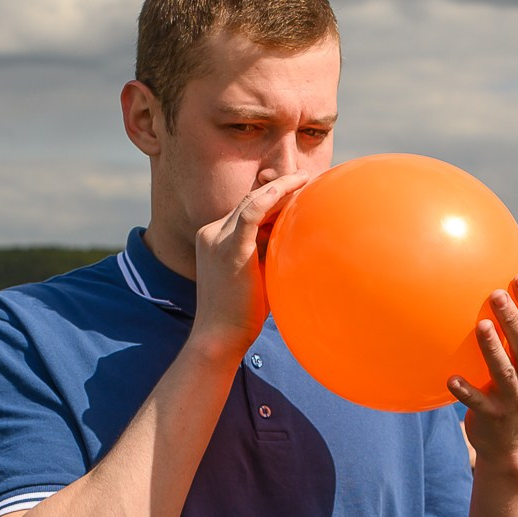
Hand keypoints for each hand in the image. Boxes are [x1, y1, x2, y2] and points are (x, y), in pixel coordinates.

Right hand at [189, 168, 312, 362]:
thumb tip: (296, 244)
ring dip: (281, 189)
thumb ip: (266, 256)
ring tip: (305, 180)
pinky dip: (274, 195)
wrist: (219, 337)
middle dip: (278, 188)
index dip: (271, 198)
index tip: (296, 194)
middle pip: (248, 200)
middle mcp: (211, 233)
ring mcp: (217, 238)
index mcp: (213, 239)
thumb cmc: (241, 315)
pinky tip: (294, 186)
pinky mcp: (229, 248)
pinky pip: (253, 210)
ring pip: (252, 200)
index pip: (244, 209)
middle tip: (305, 179)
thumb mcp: (254, 276)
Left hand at [449, 277, 517, 467]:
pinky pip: (477, 402)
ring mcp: (513, 400)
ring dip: (493, 349)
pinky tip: (450, 378)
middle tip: (496, 294)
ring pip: (504, 372)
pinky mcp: (492, 416)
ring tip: (481, 325)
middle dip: (513, 320)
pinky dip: (465, 391)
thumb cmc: (517, 389)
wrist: (510, 443)